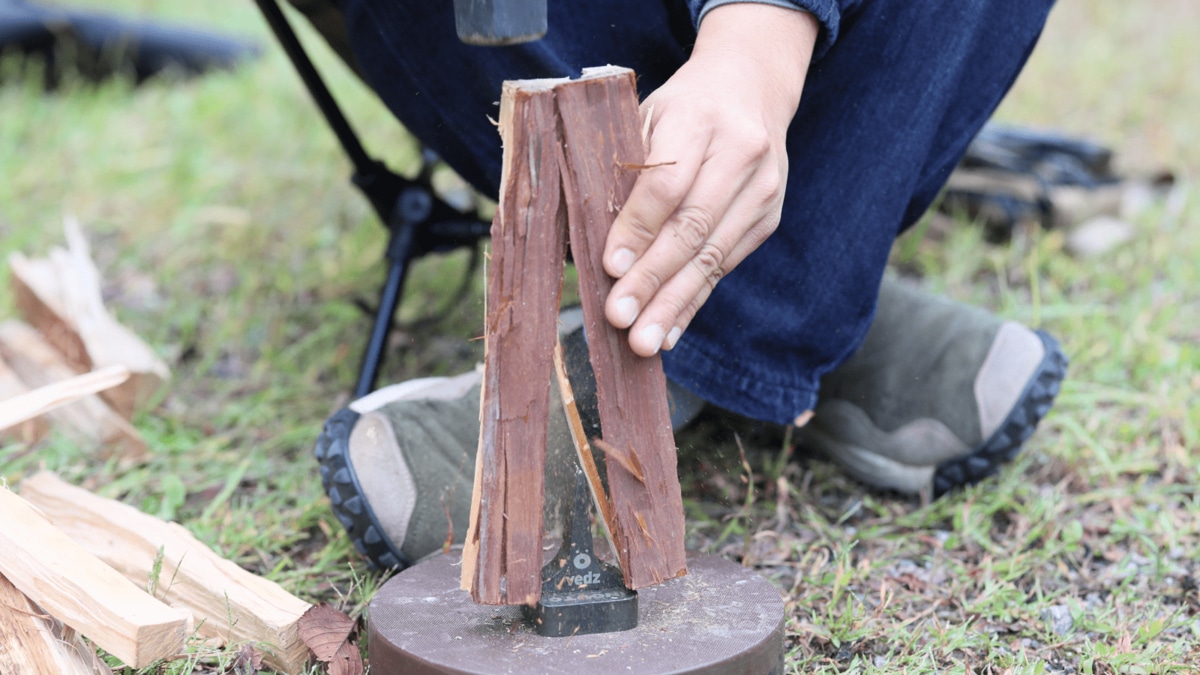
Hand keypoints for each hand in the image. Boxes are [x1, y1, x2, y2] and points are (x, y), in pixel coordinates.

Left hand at [603, 4, 818, 356]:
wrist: (751, 88)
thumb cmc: (679, 109)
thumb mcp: (645, 118)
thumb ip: (620, 168)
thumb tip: (579, 239)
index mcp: (700, 118)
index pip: (667, 184)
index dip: (638, 229)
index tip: (610, 268)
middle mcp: (741, 153)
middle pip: (692, 227)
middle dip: (653, 279)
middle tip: (621, 319)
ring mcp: (763, 189)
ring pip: (712, 255)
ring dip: (674, 303)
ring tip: (644, 340)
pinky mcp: (767, 218)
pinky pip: (724, 268)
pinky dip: (694, 302)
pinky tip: (669, 331)